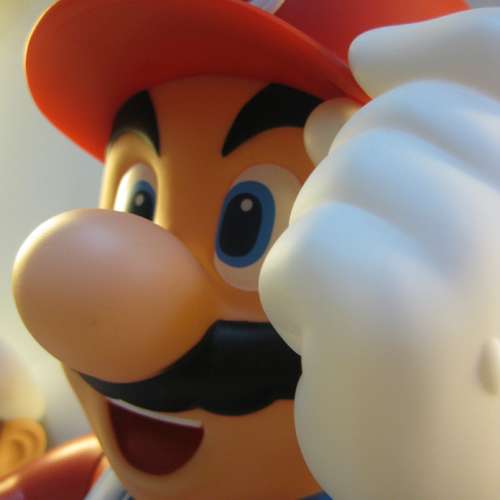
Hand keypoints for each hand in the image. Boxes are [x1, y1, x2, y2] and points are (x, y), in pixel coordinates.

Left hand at [260, 8, 499, 499]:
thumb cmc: (438, 359)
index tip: (375, 58)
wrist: (432, 476)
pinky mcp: (394, 311)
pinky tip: (330, 338)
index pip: (499, 55)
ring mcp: (476, 258)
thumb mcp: (440, 233)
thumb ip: (412, 147)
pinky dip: (294, 287)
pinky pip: (309, 245)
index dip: (448, 45)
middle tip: (372, 259)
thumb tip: (366, 60)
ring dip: (325, 238)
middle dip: (355, 182)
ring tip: (356, 305)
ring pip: (345, 173)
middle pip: (397, 120)